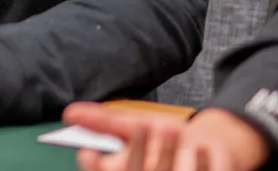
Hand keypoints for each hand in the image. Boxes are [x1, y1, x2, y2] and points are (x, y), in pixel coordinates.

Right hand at [63, 103, 270, 170]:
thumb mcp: (130, 127)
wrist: (208, 149)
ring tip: (170, 126)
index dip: (91, 166)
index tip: (88, 152)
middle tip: (144, 125)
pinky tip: (200, 147)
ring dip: (167, 153)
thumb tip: (69, 113)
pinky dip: (200, 162)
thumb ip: (101, 122)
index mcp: (122, 170)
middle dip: (138, 151)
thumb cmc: (161, 140)